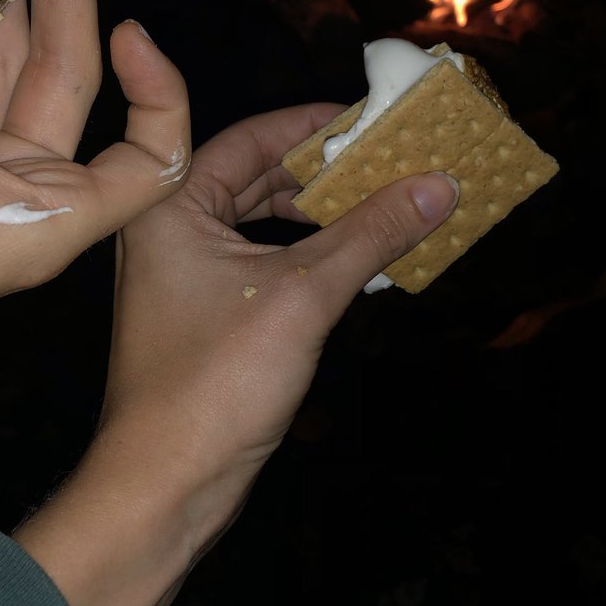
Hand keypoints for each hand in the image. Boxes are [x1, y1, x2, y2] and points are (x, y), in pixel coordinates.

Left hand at [14, 103, 457, 605]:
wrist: (166, 485)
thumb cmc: (219, 380)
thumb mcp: (304, 295)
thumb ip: (371, 234)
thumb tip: (439, 183)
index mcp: (171, 205)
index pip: (250, 139)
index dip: (313, 126)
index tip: (371, 119)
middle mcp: (170, 229)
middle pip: (257, 178)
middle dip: (324, 173)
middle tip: (389, 161)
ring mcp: (186, 275)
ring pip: (264, 224)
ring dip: (323, 216)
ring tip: (385, 203)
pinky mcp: (206, 314)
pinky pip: (266, 263)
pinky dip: (311, 256)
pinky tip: (358, 258)